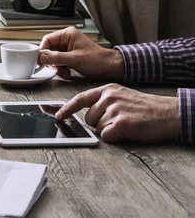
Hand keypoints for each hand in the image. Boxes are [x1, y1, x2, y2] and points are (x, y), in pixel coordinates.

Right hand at [39, 26, 123, 79]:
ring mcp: (68, 48)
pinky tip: (68, 73)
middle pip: (49, 50)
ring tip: (64, 72)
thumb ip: (56, 58)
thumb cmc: (97, 60)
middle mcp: (67, 39)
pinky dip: (61, 69)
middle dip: (52, 62)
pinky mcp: (70, 56)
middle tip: (56, 68)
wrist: (109, 68)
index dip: (42, 51)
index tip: (39, 60)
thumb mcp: (74, 59)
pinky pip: (59, 62)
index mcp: (67, 34)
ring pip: (53, 58)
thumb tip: (41, 57)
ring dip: (57, 67)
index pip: (47, 40)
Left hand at [55, 84, 179, 142]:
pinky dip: (114, 138)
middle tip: (117, 121)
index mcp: (107, 89)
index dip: (67, 108)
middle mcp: (108, 97)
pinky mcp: (121, 123)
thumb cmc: (145, 107)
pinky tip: (126, 131)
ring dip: (109, 131)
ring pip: (97, 128)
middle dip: (99, 124)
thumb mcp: (122, 95)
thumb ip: (103, 100)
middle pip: (88, 118)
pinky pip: (106, 136)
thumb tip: (87, 112)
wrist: (167, 113)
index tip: (59, 115)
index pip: (80, 98)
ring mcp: (114, 109)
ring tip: (124, 125)